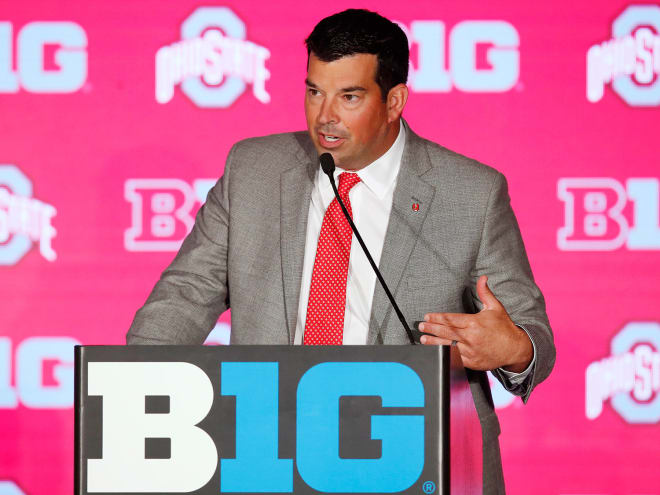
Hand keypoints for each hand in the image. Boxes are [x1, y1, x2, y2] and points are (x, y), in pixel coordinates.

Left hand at [418, 275, 532, 371]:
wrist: (516, 349)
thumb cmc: (504, 328)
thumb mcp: (495, 307)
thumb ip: (485, 293)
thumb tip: (483, 278)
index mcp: (474, 323)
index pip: (451, 319)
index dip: (437, 318)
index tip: (427, 316)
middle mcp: (471, 337)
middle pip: (446, 332)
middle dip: (431, 328)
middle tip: (421, 326)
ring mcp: (471, 351)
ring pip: (448, 345)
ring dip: (433, 342)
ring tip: (423, 339)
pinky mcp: (472, 362)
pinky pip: (455, 359)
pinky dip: (444, 355)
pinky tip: (436, 352)